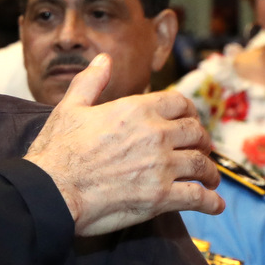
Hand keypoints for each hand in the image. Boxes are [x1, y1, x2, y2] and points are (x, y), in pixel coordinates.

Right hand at [25, 54, 221, 235]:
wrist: (50, 190)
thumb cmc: (56, 151)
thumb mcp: (69, 108)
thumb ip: (91, 81)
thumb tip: (103, 60)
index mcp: (136, 110)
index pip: (179, 103)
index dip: (188, 112)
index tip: (188, 121)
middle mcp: (155, 135)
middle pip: (196, 133)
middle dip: (202, 142)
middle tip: (200, 151)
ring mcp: (161, 167)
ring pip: (203, 166)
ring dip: (210, 173)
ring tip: (210, 180)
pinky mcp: (160, 197)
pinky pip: (198, 198)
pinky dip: (211, 202)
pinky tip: (213, 205)